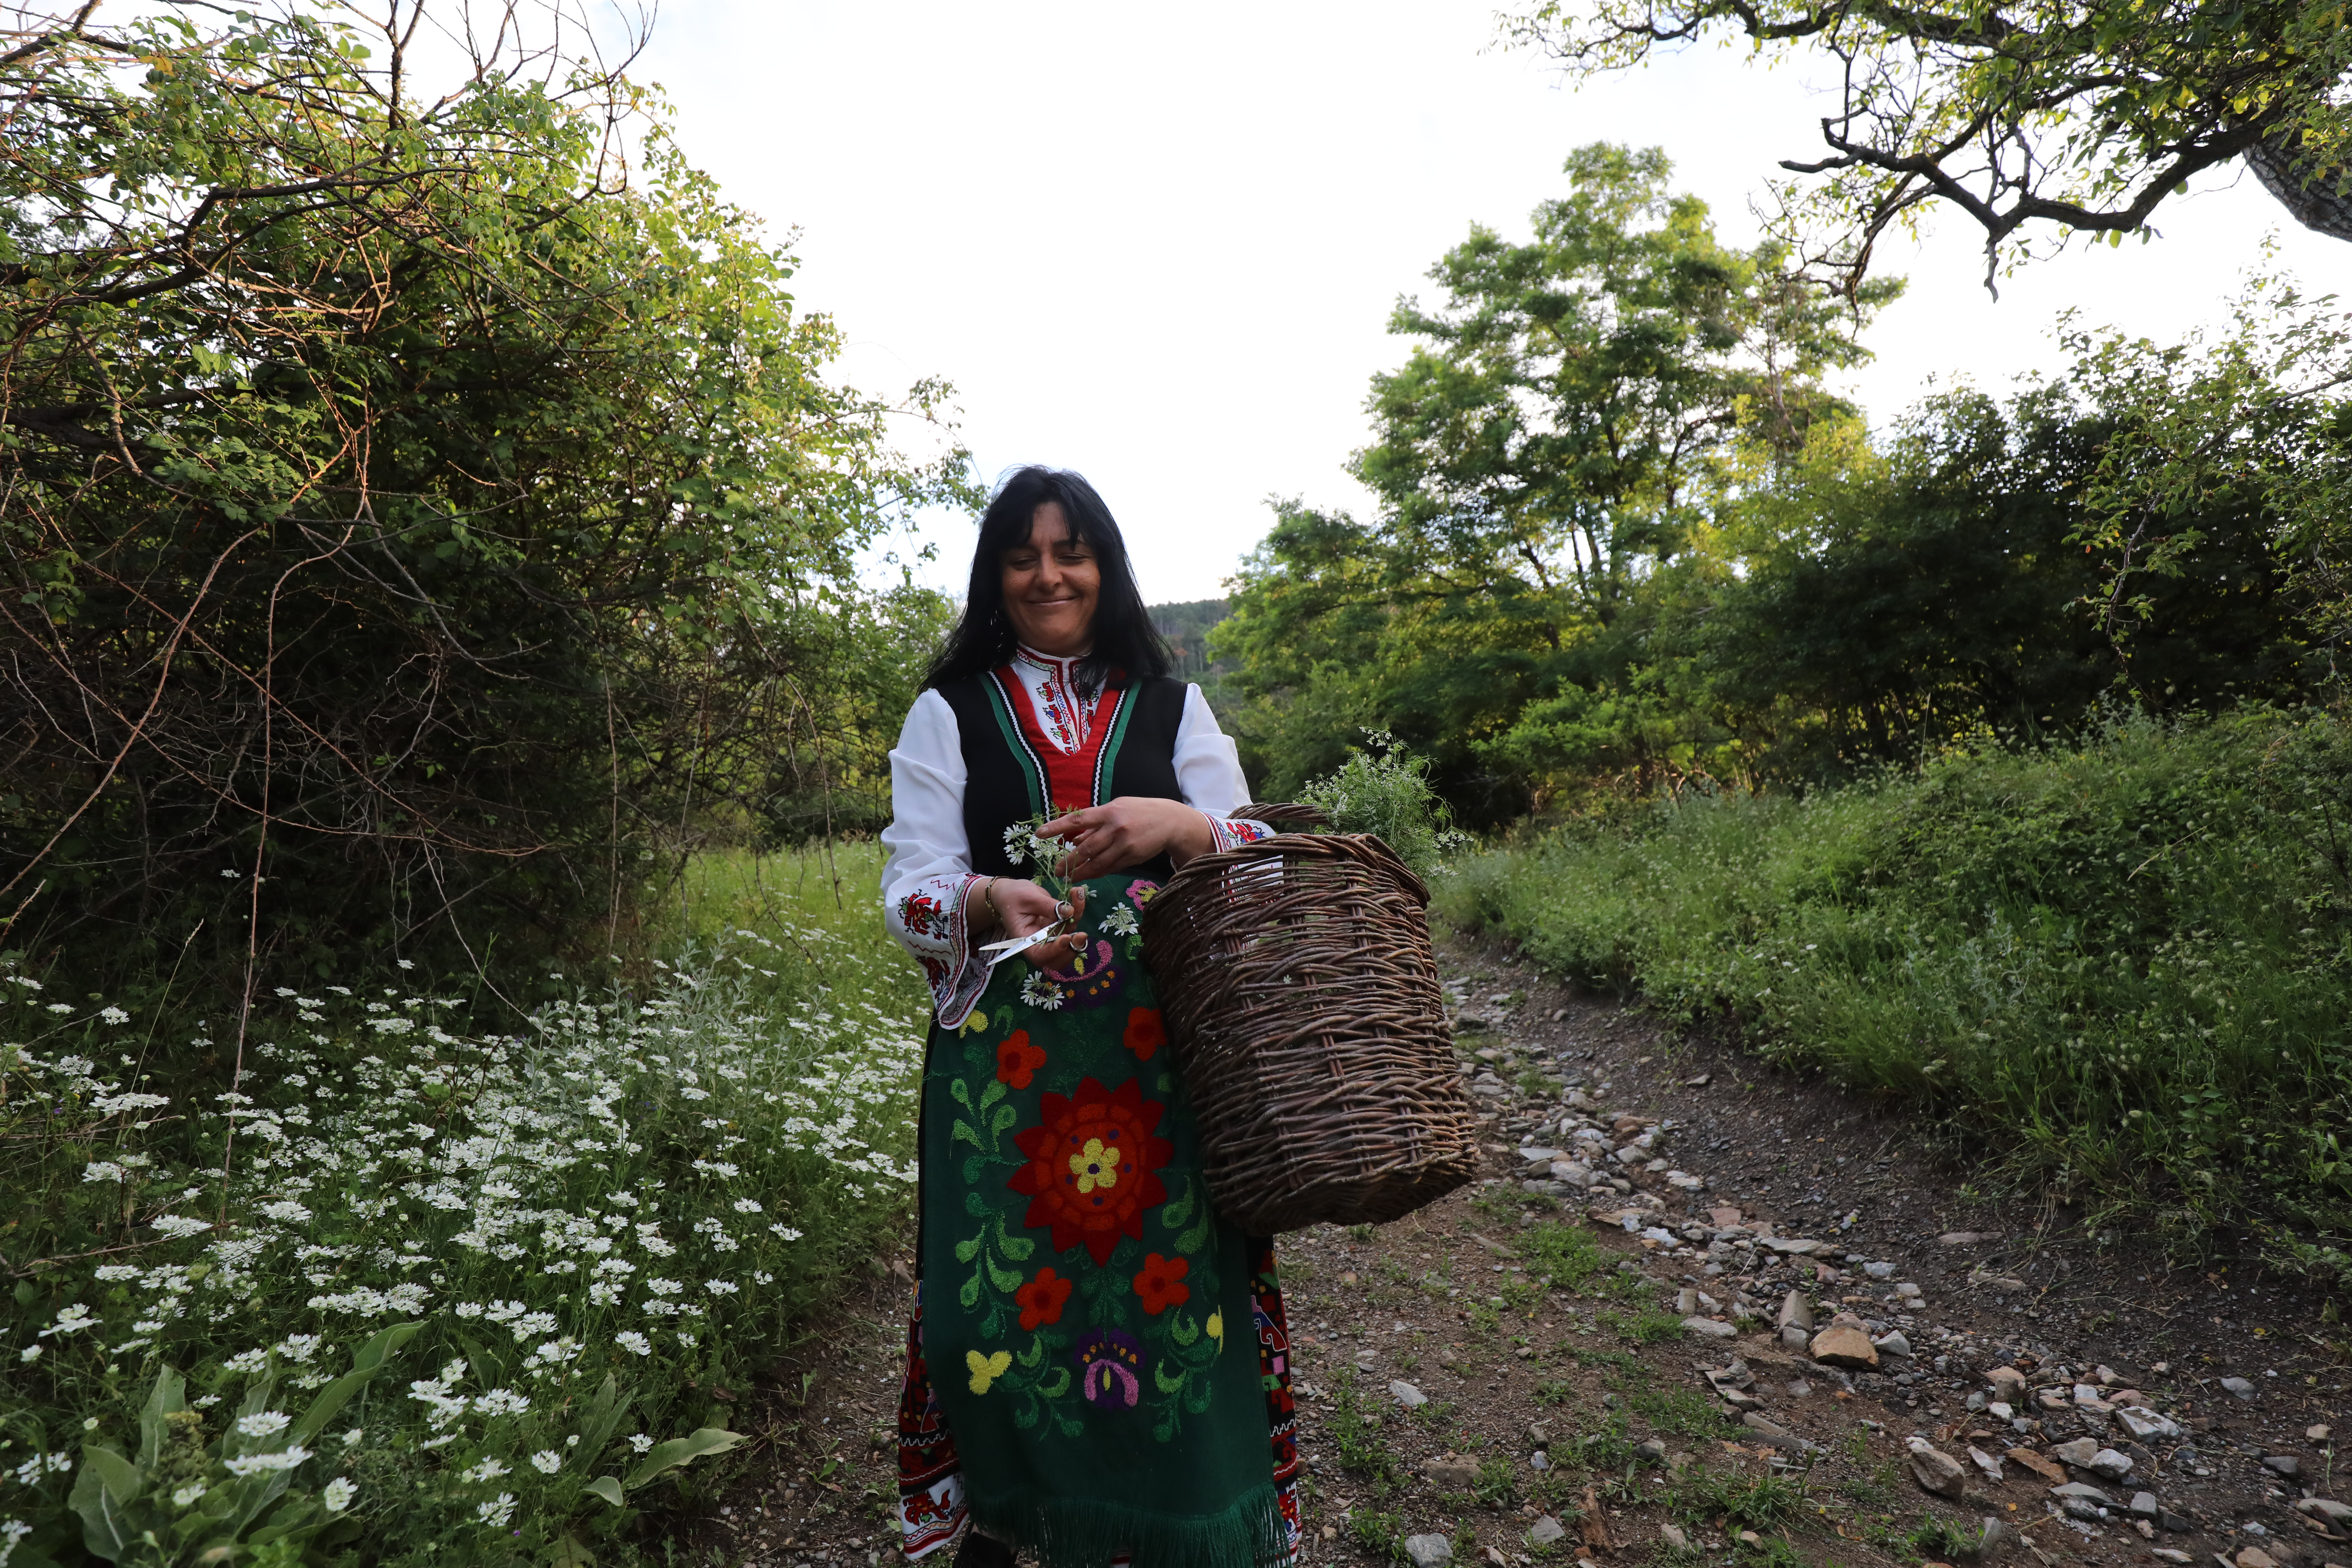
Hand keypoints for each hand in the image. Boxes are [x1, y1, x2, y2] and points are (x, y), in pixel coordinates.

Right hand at [970, 878, 1088, 963]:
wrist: (1012, 891)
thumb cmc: (1013, 896)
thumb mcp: (1028, 899)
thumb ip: (1048, 906)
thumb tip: (1069, 911)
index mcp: (1026, 941)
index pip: (1040, 955)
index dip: (1055, 951)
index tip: (1066, 938)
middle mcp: (1040, 943)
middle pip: (1059, 957)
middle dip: (1072, 948)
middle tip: (1082, 935)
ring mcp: (1051, 935)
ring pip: (1070, 940)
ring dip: (1078, 921)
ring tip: (1079, 898)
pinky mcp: (1059, 926)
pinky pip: (1072, 924)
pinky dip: (1078, 911)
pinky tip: (1078, 896)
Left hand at [1037, 796, 1212, 880]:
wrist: (1169, 821)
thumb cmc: (1138, 812)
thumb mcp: (1116, 809)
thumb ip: (1095, 825)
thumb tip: (1073, 839)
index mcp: (1108, 811)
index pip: (1077, 819)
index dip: (1056, 827)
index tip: (1040, 834)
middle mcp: (1115, 828)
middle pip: (1085, 848)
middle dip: (1068, 861)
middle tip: (1056, 870)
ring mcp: (1124, 844)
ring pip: (1097, 862)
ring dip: (1081, 872)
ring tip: (1069, 877)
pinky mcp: (1132, 857)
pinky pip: (1110, 868)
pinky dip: (1097, 872)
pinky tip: (1089, 875)